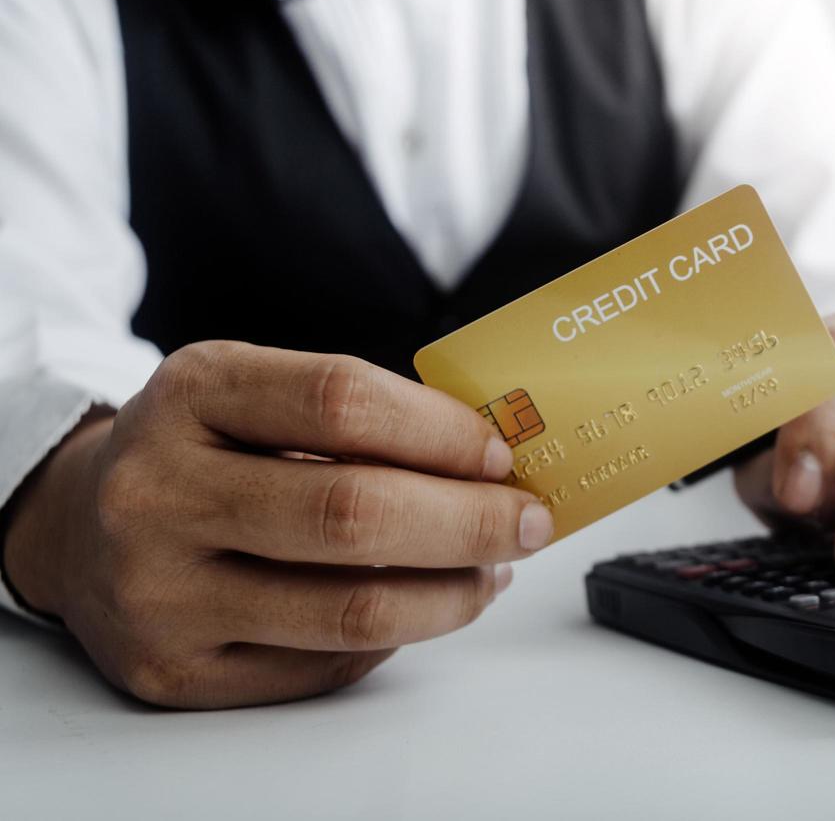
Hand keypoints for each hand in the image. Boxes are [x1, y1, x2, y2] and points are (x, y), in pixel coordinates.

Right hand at [0, 342, 552, 708]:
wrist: (76, 524)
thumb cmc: (202, 449)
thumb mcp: (253, 393)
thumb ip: (360, 413)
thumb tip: (494, 463)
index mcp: (192, 395)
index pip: (341, 402)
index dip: (441, 432)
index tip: (501, 455)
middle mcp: (160, 492)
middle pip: (354, 514)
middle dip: (470, 522)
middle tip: (528, 521)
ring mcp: (159, 591)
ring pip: (350, 610)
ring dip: (451, 593)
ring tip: (490, 569)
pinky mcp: (173, 671)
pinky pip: (324, 665)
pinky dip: (397, 637)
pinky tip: (422, 605)